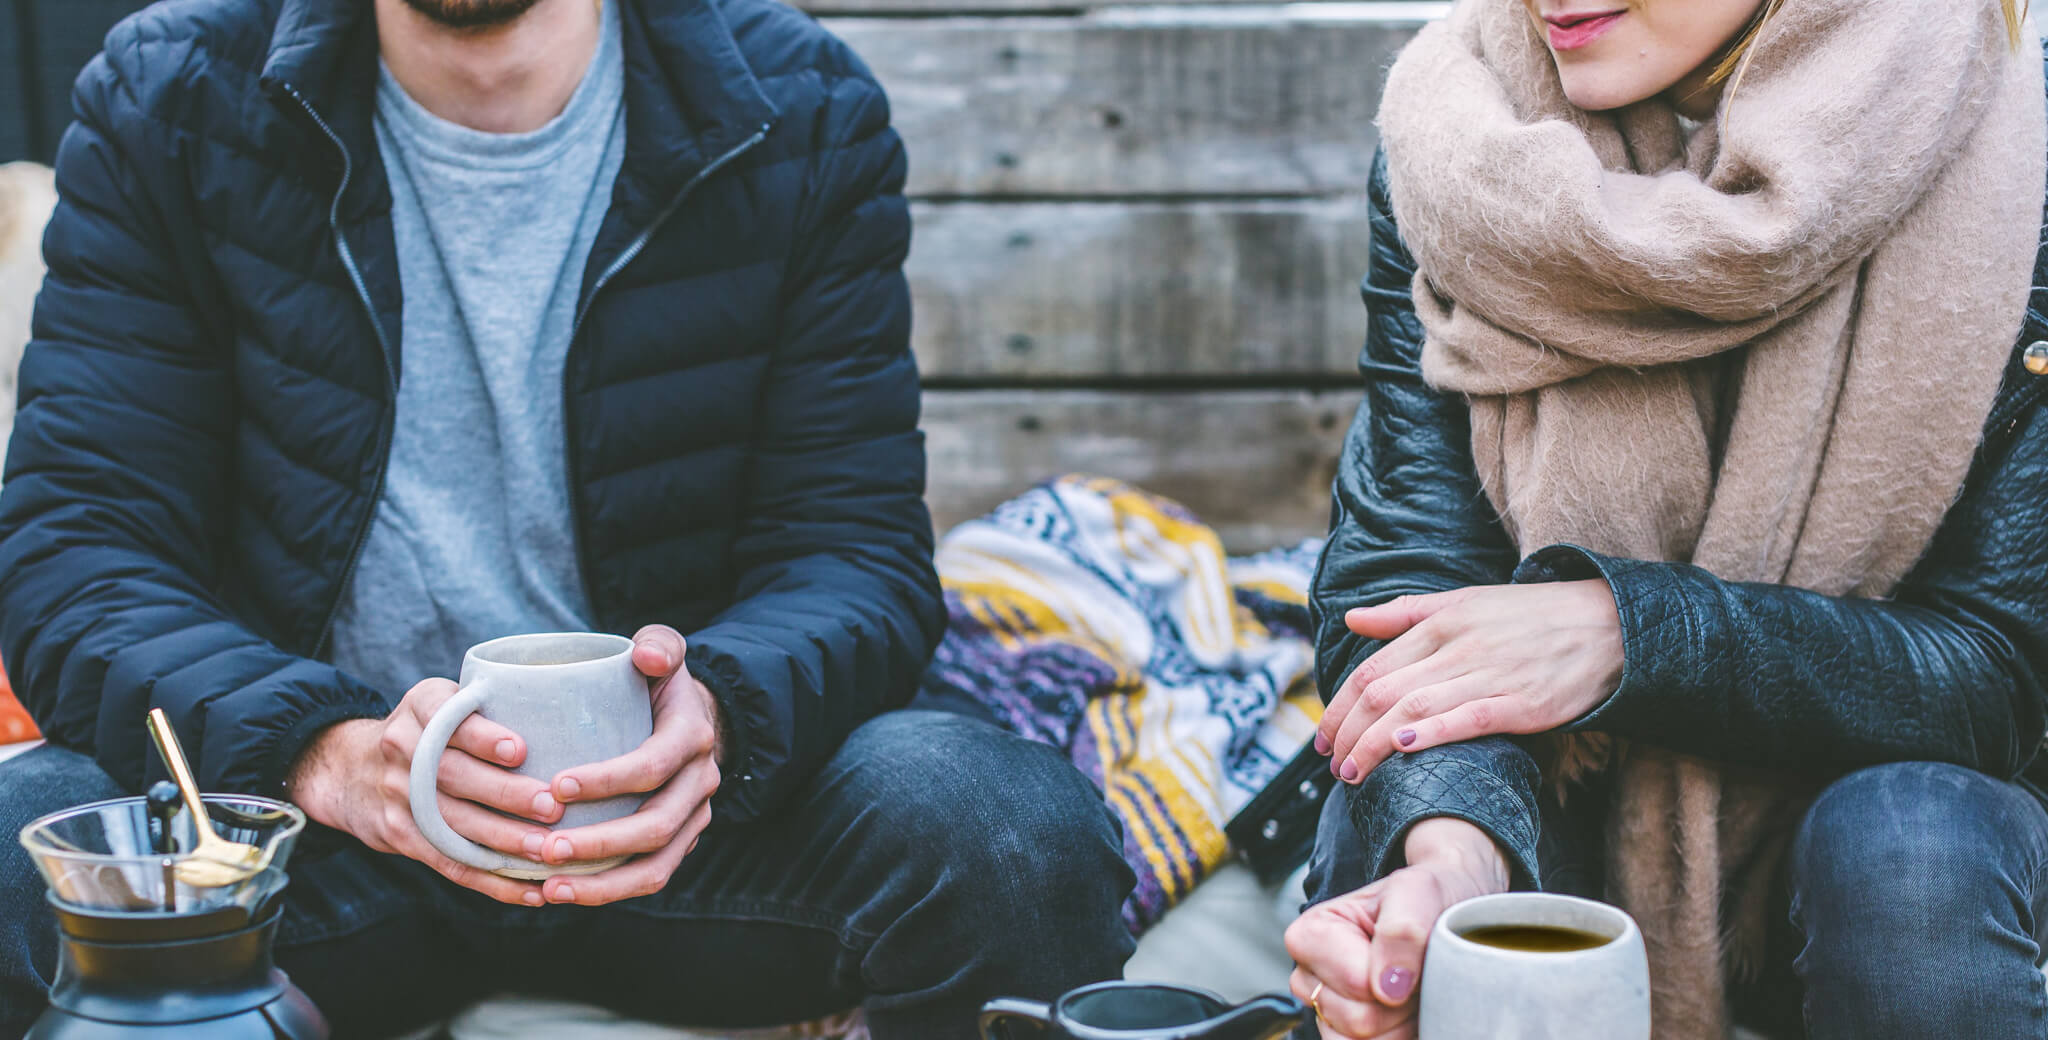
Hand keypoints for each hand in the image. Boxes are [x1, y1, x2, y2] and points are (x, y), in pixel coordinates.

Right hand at [286, 679, 564, 905]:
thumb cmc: (427, 730)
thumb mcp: (442, 700)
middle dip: (505, 794)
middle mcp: (403, 748)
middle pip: (454, 776)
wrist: (349, 770)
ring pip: (454, 824)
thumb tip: (563, 719)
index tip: (519, 750)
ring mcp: (399, 795)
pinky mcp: (402, 836)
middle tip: (551, 807)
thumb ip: (485, 706)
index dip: (482, 737)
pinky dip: (492, 882)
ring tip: (547, 850)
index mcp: (421, 707)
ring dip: (503, 841)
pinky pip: (450, 863)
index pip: (448, 720)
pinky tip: (530, 891)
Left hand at [534, 624, 722, 905]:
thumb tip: (645, 657)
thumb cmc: (657, 683)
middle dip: (598, 842)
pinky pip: (648, 878)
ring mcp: (692, 819)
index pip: (653, 765)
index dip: (608, 780)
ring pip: (655, 866)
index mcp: (693, 738)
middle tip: (543, 847)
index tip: (556, 785)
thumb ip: (659, 643)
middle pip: (656, 827)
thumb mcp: (663, 650)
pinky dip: (606, 892)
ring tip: (549, 887)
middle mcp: (700, 784)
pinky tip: (559, 893)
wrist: (690, 718)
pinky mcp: (678, 844)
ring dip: (602, 883)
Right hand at [1287, 819, 1509, 1038]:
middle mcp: (1309, 976)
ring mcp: (1325, 1010)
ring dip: (1400, 1024)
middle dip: (1399, 1004)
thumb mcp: (1419, 892)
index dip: (1395, 977)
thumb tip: (1388, 988)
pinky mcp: (1345, 1034)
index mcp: (1310, 934)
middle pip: (1358, 1021)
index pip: (1356, 983)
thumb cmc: (1425, 897)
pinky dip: (1397, 1037)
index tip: (1410, 952)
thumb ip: (1401, 931)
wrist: (1445, 911)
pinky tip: (1405, 1011)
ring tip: (1410, 990)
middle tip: (1415, 972)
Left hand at [1316, 582, 1621, 784]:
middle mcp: (1458, 647)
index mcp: (1440, 623)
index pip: (1372, 668)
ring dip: (1374, 744)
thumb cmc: (1532, 615)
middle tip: (1332, 764)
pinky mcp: (1521, 704)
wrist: (1608, 625)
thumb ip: (1405, 613)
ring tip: (1353, 774)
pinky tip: (1401, 750)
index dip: (1339, 705)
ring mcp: (1490, 675)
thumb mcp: (1466, 601)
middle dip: (1348, 732)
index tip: (1323, 737)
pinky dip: (1429, 734)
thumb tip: (1351, 619)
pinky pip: (1466, 719)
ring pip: (1413, 709)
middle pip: (1383, 692)